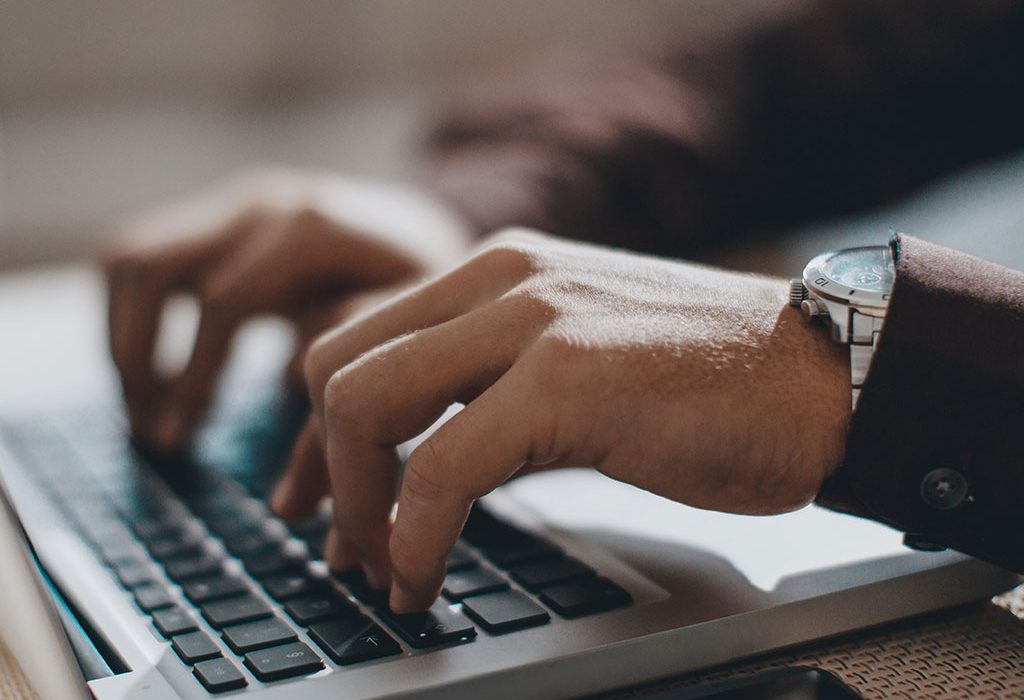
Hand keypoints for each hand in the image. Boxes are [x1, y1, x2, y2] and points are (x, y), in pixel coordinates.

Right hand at [104, 169, 468, 450]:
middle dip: (135, 358)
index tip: (176, 444)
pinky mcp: (220, 217)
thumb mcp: (414, 334)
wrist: (432, 233)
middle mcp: (264, 204)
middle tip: (149, 432)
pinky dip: (133, 314)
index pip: (222, 304)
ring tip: (146, 407)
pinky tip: (162, 372)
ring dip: (122, 335)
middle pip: (150, 267)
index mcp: (314, 229)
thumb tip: (289, 463)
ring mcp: (236, 203)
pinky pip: (143, 254)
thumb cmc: (431, 293)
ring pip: (131, 256)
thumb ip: (353, 378)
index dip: (193, 381)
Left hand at [273, 229, 850, 611]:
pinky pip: (440, 467)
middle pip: (335, 365)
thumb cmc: (705, 382)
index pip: (356, 337)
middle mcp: (501, 278)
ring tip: (377, 569)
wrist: (820, 376)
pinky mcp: (567, 380)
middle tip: (338, 543)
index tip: (312, 495)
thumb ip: (492, 380)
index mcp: (497, 269)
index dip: (316, 429)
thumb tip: (419, 453)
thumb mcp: (574, 355)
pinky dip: (412, 535)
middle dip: (318, 467)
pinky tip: (422, 578)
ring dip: (354, 505)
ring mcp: (532, 321)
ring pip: (366, 404)